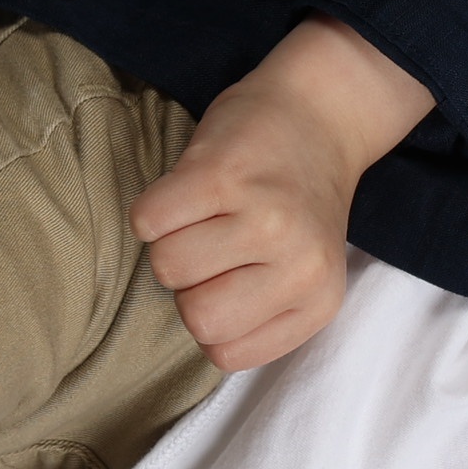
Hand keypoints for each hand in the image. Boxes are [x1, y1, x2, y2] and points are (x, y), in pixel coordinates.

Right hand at [131, 15, 433, 370]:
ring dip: (170, 242)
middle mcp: (301, 264)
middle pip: (195, 317)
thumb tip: (203, 337)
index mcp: (319, 300)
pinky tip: (188, 193)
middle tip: (215, 246)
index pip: (227, 354)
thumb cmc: (296, 202)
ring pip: (167, 268)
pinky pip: (149, 221)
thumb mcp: (302, 274)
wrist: (319, 114)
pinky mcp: (223, 174)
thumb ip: (261, 314)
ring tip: (205, 214)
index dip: (212, 317)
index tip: (231, 280)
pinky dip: (153, 209)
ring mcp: (264, 218)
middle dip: (188, 287)